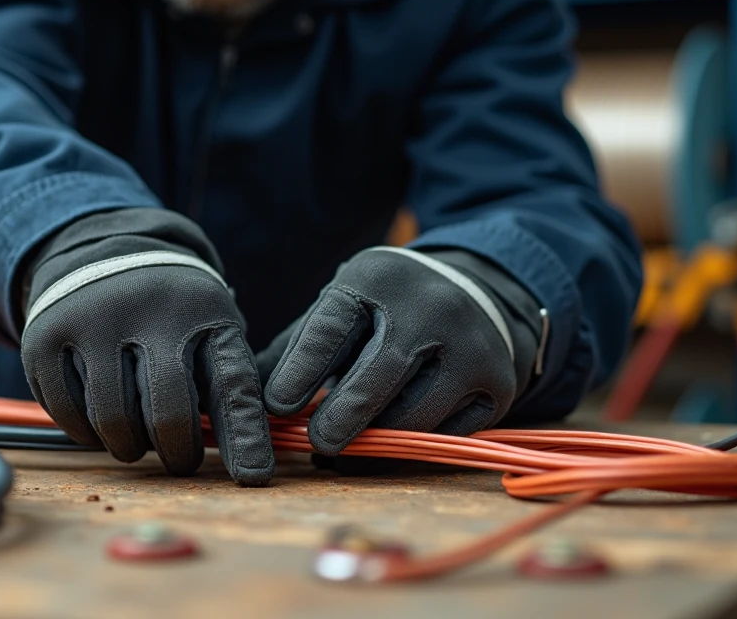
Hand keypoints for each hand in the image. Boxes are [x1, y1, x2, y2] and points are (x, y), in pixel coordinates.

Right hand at [19, 209, 273, 484]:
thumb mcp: (209, 325)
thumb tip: (248, 464)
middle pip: (167, 415)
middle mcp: (146, 310)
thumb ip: (227, 382)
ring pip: (114, 422)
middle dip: (178, 454)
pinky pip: (68, 415)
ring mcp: (90, 322)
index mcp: (201, 308)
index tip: (253, 477)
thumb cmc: (171, 312)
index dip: (244, 435)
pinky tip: (100, 420)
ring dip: (130, 447)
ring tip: (138, 436)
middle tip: (179, 459)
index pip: (231, 381)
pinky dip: (87, 433)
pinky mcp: (45, 338)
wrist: (102, 252)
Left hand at [256, 246, 544, 455]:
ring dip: (375, 443)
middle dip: (341, 418)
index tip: (275, 407)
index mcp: (376, 279)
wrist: (478, 292)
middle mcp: (430, 306)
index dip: (300, 371)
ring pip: (413, 414)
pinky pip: (447, 433)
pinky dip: (413, 448)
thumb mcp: (345, 306)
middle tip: (316, 444)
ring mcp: (470, 345)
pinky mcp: (497, 383)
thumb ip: (296, 346)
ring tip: (342, 456)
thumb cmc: (387, 308)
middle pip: (378, 375)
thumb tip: (238, 390)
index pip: (331, 327)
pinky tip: (389, 449)